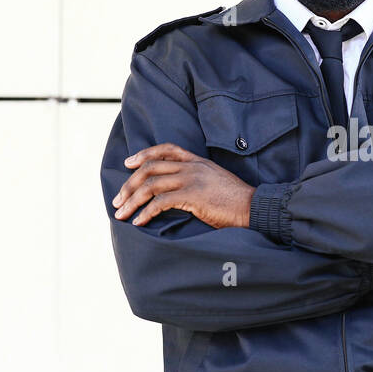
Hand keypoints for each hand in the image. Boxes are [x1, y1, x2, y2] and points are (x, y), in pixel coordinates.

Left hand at [112, 143, 253, 228]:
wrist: (254, 207)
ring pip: (151, 185)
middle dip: (129, 184)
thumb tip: (179, 194)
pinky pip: (160, 202)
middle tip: (118, 200)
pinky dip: (146, 212)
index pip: (166, 149)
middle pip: (150, 167)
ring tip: (121, 214)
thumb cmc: (237, 202)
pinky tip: (139, 222)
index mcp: (198, 161)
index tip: (129, 163)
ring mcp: (192, 179)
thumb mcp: (216, 182)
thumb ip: (198, 180)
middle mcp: (192, 167)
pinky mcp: (192, 195)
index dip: (144, 154)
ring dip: (132, 200)